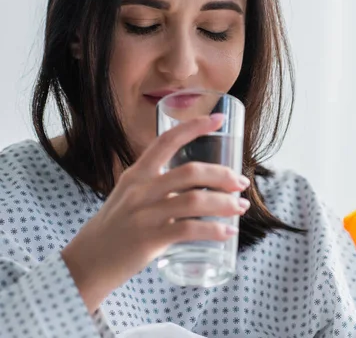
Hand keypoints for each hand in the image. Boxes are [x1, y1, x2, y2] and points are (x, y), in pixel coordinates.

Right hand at [61, 115, 250, 312]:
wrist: (88, 261)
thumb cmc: (116, 227)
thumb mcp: (131, 195)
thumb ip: (158, 185)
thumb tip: (199, 183)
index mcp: (137, 173)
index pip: (167, 140)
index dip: (194, 127)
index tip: (219, 119)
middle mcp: (140, 189)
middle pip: (191, 172)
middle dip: (223, 175)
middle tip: (242, 183)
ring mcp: (145, 214)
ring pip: (195, 201)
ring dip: (225, 204)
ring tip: (241, 208)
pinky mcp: (150, 239)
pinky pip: (190, 230)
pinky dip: (214, 230)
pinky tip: (228, 232)